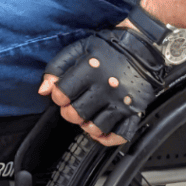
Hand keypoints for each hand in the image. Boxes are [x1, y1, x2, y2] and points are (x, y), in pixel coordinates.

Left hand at [38, 25, 165, 145]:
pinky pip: (120, 134)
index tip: (61, 94)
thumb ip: (57, 67)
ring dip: (87, 126)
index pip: (63, 93)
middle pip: (77, 114)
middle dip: (69, 113)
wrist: (141, 46)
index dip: (58, 96)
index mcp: (90, 69)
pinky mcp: (134, 110)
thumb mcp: (78, 48)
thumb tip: (44, 89)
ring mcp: (121, 100)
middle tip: (72, 107)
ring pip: (96, 127)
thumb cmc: (108, 47)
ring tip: (86, 117)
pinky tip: (101, 132)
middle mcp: (106, 87)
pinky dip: (108, 139)